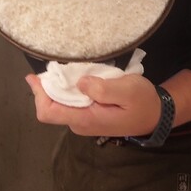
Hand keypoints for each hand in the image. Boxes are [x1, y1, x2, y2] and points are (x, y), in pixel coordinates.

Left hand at [26, 72, 160, 136]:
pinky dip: (67, 90)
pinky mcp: (88, 116)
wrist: (156, 115)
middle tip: (51, 66)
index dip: (38, 95)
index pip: (49, 112)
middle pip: (51, 107)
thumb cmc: (142, 102)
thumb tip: (80, 82)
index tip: (35, 77)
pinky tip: (74, 78)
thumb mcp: (128, 90)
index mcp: (86, 119)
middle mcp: (80, 123)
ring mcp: (84, 121)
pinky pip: (70, 103)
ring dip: (57, 88)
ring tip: (63, 69)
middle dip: (46, 88)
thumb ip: (103, 88)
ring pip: (60, 105)